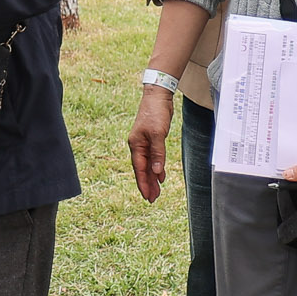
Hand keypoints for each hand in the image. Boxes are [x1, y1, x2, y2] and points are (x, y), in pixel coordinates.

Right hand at [127, 85, 174, 201]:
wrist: (157, 96)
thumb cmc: (155, 112)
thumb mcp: (157, 134)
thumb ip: (157, 153)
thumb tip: (156, 171)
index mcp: (136, 145)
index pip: (139, 169)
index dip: (143, 183)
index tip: (147, 196)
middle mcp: (138, 146)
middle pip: (142, 169)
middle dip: (147, 184)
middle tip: (152, 199)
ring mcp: (144, 143)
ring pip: (147, 165)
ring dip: (152, 178)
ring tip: (157, 192)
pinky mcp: (151, 139)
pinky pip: (153, 158)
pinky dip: (156, 168)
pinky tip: (160, 176)